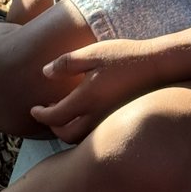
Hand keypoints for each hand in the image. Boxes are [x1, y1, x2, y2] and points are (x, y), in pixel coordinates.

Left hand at [30, 38, 154, 142]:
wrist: (156, 66)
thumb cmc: (123, 56)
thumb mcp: (92, 53)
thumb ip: (67, 63)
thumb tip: (45, 72)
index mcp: (86, 99)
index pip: (55, 117)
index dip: (41, 115)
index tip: (33, 109)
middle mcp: (96, 116)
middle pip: (66, 134)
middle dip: (52, 126)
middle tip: (47, 112)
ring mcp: (108, 120)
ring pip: (80, 138)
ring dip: (67, 129)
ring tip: (64, 112)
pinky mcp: (118, 120)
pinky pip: (94, 134)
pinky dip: (82, 129)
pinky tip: (84, 112)